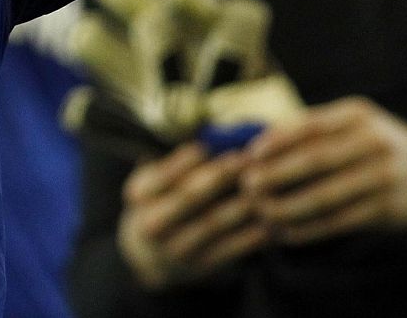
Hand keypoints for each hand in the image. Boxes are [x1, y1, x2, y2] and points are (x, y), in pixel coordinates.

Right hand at [118, 141, 268, 289]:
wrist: (147, 256)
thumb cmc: (158, 202)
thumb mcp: (152, 181)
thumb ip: (176, 164)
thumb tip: (214, 140)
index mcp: (139, 195)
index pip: (163, 175)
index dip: (185, 161)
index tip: (208, 146)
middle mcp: (153, 224)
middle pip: (189, 197)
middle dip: (218, 176)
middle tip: (243, 159)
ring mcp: (176, 248)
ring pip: (212, 224)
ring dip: (239, 205)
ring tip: (260, 189)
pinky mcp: (199, 265)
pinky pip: (228, 250)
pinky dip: (249, 237)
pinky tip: (267, 223)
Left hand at [240, 96, 406, 244]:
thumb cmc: (373, 143)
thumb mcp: (352, 123)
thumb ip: (313, 128)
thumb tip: (258, 140)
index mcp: (357, 114)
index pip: (311, 125)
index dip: (278, 141)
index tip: (250, 154)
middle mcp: (373, 142)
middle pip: (317, 160)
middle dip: (278, 174)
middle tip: (248, 186)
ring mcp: (383, 177)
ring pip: (328, 196)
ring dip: (290, 207)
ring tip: (262, 214)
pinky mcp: (387, 209)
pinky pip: (341, 222)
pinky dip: (311, 229)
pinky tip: (287, 234)